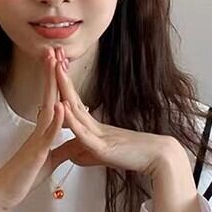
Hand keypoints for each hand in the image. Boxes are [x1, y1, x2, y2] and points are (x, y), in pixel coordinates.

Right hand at [0, 47, 66, 211]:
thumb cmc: (23, 177)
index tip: (57, 62)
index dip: (55, 82)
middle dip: (50, 73)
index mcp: (42, 131)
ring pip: (47, 108)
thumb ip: (61, 150)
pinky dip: (56, 120)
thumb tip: (74, 144)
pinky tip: (61, 106)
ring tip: (55, 65)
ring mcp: (36, 140)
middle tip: (52, 50)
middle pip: (47, 96)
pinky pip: (48, 134)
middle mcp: (38, 130)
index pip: (51, 100)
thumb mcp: (49, 161)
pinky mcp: (36, 153)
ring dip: (52, 87)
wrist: (3, 194)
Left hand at [50, 47, 180, 178]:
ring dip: (65, 88)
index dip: (62, 84)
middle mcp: (95, 126)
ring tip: (56, 67)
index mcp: (94, 127)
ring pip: (76, 108)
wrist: (160, 158)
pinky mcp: (103, 148)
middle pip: (72, 97)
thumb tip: (73, 156)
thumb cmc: (135, 156)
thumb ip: (88, 154)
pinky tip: (63, 105)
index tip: (54, 64)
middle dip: (61, 75)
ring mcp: (99, 135)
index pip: (73, 101)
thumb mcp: (105, 156)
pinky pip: (84, 132)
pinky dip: (73, 119)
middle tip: (52, 52)